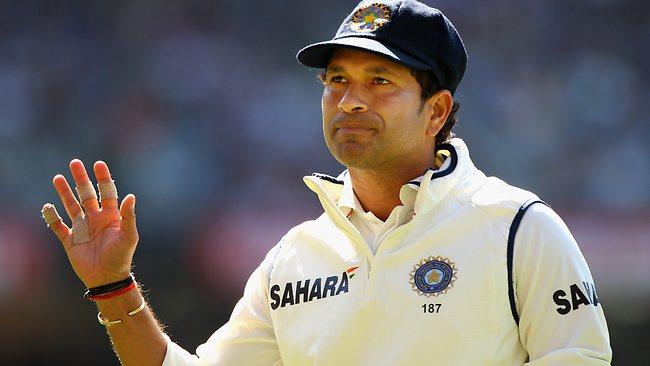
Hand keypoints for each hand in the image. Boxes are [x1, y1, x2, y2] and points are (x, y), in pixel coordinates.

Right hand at [42, 159, 138, 287]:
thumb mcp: (129, 236)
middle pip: (86, 194)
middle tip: (74, 163)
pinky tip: (47, 206)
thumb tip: (131, 196)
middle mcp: (96, 219)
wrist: (107, 278)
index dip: (103, 178)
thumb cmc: (121, 257)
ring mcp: (82, 228)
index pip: (107, 192)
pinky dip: (52, 217)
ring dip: (64, 192)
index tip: (98, 164)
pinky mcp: (70, 240)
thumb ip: (128, 216)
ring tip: (58, 178)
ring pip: (71, 206)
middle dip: (80, 179)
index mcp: (111, 216)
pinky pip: (58, 226)